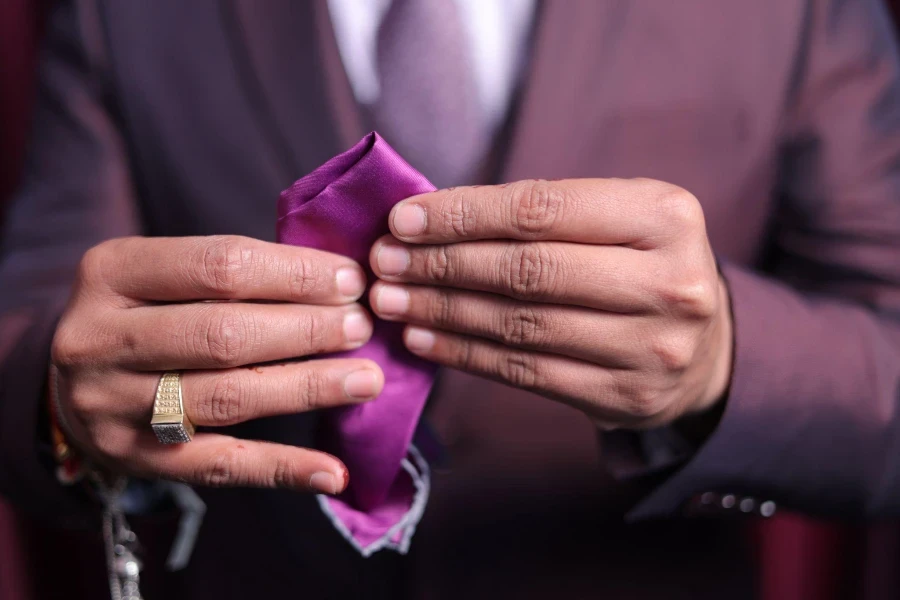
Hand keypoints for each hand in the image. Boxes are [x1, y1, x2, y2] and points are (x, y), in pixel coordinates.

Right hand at [52, 236, 382, 493]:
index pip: (219, 265)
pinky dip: (283, 469)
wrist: (70, 383)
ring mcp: (114, 406)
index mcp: (111, 272)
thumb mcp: (162, 274)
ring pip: (228, 397)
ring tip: (366, 379)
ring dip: (308, 388)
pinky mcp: (137, 460)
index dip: (295, 273)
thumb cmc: (142, 313)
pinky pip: (221, 466)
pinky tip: (334, 472)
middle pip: (223, 334)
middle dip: (306, 329)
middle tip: (362, 326)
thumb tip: (338, 279)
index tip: (351, 280)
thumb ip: (232, 271)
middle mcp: (100, 339)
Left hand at [369, 179, 732, 429]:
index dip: (464, 214)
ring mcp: (651, 347)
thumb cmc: (638, 266)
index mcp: (665, 216)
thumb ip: (541, 213)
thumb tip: (427, 219)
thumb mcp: (618, 218)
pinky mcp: (625, 397)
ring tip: (390, 300)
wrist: (702, 349)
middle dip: (443, 264)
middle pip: (528, 269)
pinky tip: (424, 339)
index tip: (403, 218)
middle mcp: (668, 282)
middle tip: (384, 262)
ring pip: (521, 324)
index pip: (542, 209)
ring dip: (443, 311)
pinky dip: (465, 354)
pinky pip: (526, 373)